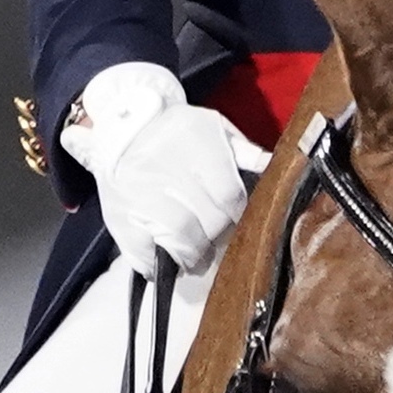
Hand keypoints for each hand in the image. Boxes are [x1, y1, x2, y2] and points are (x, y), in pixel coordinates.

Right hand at [64, 63, 260, 273]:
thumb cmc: (173, 131)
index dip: (238, 214)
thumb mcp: (211, 127)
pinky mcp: (120, 218)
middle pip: (209, 221)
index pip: (229, 195)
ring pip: (181, 241)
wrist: (120, 126)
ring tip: (195, 256)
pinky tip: (164, 261)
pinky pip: (142, 254)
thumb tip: (272, 167)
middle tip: (217, 239)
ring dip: (193, 256)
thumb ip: (242, 151)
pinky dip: (155, 266)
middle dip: (219, 236)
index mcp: (196, 145)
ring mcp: (141, 198)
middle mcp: (168, 171)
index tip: (236, 219)